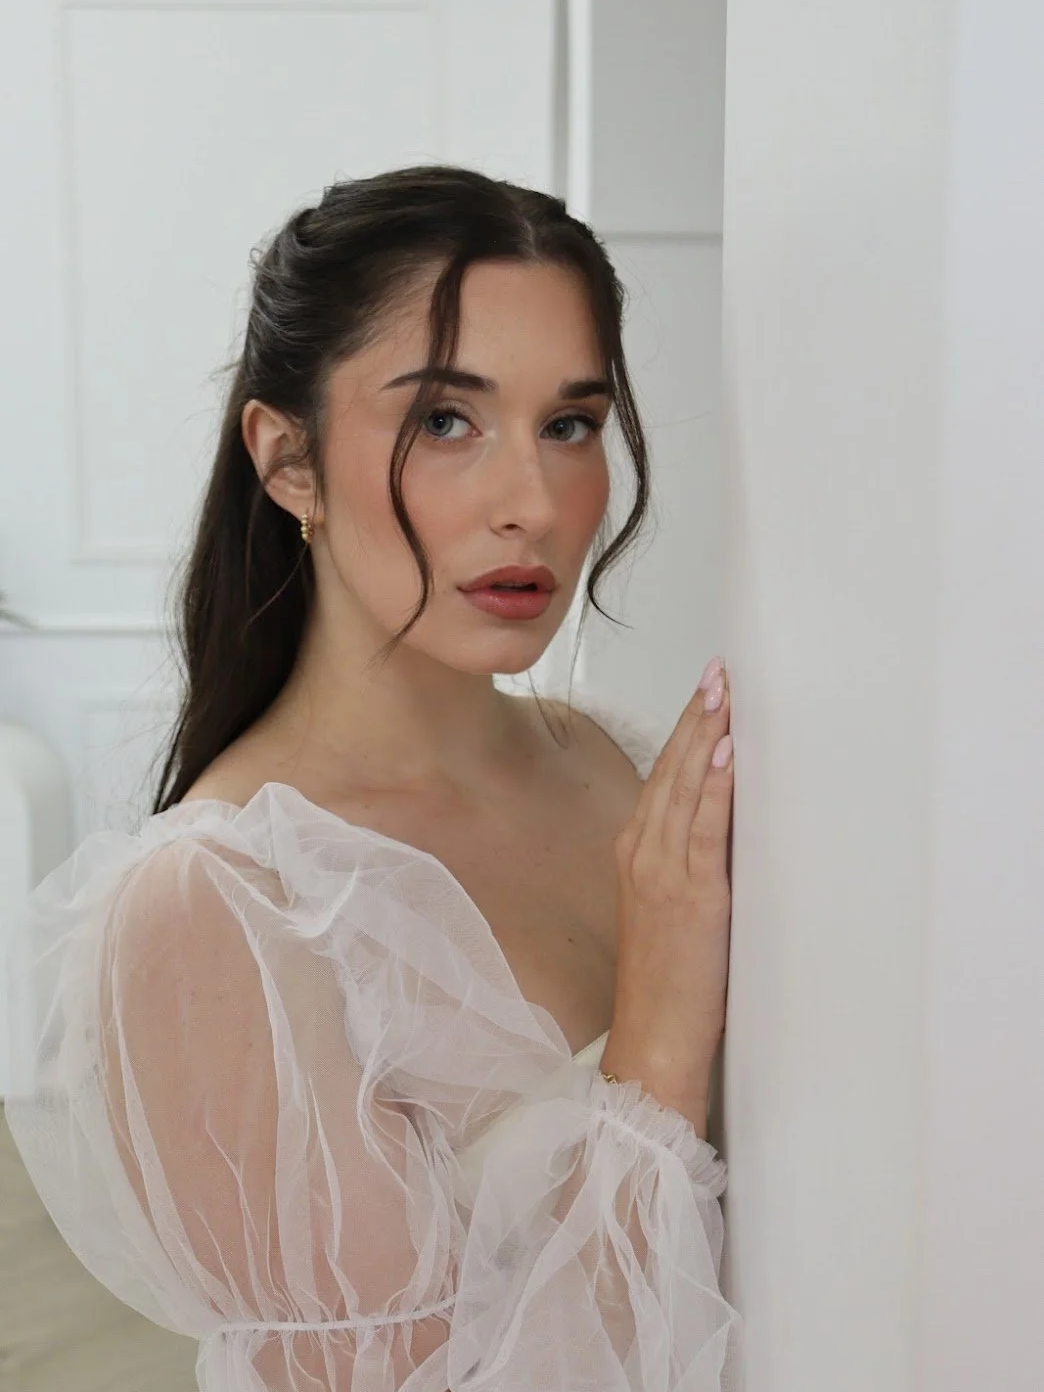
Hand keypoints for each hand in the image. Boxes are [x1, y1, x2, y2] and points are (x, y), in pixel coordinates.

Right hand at [601, 657, 733, 1123]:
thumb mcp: (670, 906)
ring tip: (724, 692)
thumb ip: (687, 860)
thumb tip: (725, 820)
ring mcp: (663, 871)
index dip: (686, 729)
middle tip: (719, 671)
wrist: (654, 1035)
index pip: (662, 774)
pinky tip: (726, 752)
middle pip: (671, 769)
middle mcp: (642, 852)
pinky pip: (701, 828)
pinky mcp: (691, 894)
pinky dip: (712, 786)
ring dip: (706, 735)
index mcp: (636, 850)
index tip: (706, 690)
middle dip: (697, 716)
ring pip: (683, 787)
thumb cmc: (668, 979)